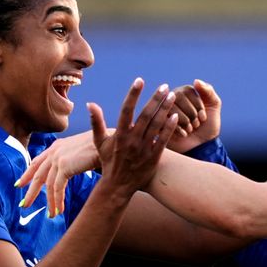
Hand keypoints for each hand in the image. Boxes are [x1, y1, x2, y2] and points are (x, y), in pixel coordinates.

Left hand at [16, 128, 114, 212]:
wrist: (110, 142)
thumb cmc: (102, 146)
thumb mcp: (82, 151)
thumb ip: (72, 159)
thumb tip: (69, 170)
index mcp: (57, 146)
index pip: (38, 161)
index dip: (28, 174)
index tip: (21, 184)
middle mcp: (55, 151)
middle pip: (37, 174)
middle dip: (31, 191)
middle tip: (25, 204)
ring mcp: (58, 158)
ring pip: (47, 185)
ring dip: (50, 202)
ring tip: (50, 215)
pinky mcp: (64, 166)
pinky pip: (57, 188)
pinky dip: (57, 201)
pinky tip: (59, 210)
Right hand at [89, 78, 178, 198]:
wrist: (118, 186)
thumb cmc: (109, 162)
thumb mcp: (100, 143)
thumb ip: (96, 122)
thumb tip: (90, 103)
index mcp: (119, 134)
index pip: (126, 109)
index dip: (133, 94)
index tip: (139, 80)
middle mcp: (132, 140)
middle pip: (146, 115)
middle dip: (156, 99)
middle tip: (165, 86)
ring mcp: (144, 149)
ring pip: (156, 125)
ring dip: (165, 109)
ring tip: (172, 96)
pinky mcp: (153, 157)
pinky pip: (163, 140)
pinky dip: (169, 128)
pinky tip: (175, 116)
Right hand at [167, 79, 221, 152]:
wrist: (203, 146)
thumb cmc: (208, 125)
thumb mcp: (214, 106)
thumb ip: (208, 91)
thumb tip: (196, 81)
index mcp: (184, 92)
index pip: (188, 91)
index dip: (198, 104)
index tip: (204, 117)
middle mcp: (172, 99)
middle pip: (178, 98)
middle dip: (192, 114)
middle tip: (196, 124)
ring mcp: (164, 112)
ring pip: (172, 110)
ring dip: (186, 122)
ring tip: (191, 129)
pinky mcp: (159, 125)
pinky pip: (165, 122)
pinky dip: (179, 129)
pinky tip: (184, 134)